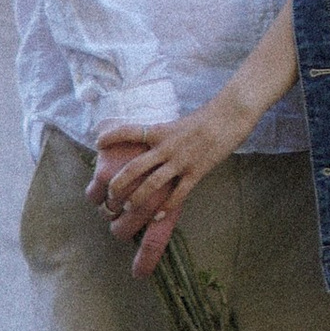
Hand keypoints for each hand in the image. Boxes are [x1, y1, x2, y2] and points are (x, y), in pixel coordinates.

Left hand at [91, 103, 231, 271]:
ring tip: (127, 208)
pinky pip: (178, 194)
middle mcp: (167, 146)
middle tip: (109, 194)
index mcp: (162, 130)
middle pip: (136, 167)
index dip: (112, 136)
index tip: (97, 142)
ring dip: (138, 198)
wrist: (231, 114)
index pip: (131, 131)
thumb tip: (152, 145)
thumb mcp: (179, 123)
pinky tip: (157, 216)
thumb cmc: (207, 117)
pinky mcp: (196, 172)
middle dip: (119, 183)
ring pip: (153, 184)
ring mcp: (181, 161)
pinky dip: (166, 206)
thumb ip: (165, 135)